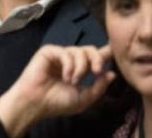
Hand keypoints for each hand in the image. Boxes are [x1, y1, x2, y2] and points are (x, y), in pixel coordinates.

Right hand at [0, 45, 114, 137]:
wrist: (37, 103)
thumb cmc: (57, 103)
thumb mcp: (84, 98)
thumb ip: (99, 87)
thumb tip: (112, 74)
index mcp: (79, 70)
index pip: (94, 57)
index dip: (105, 52)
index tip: (115, 48)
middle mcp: (70, 60)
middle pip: (90, 50)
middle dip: (97, 59)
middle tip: (97, 72)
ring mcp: (59, 55)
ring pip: (79, 51)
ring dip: (81, 67)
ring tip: (73, 81)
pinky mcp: (49, 52)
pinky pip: (66, 52)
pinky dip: (69, 65)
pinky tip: (65, 76)